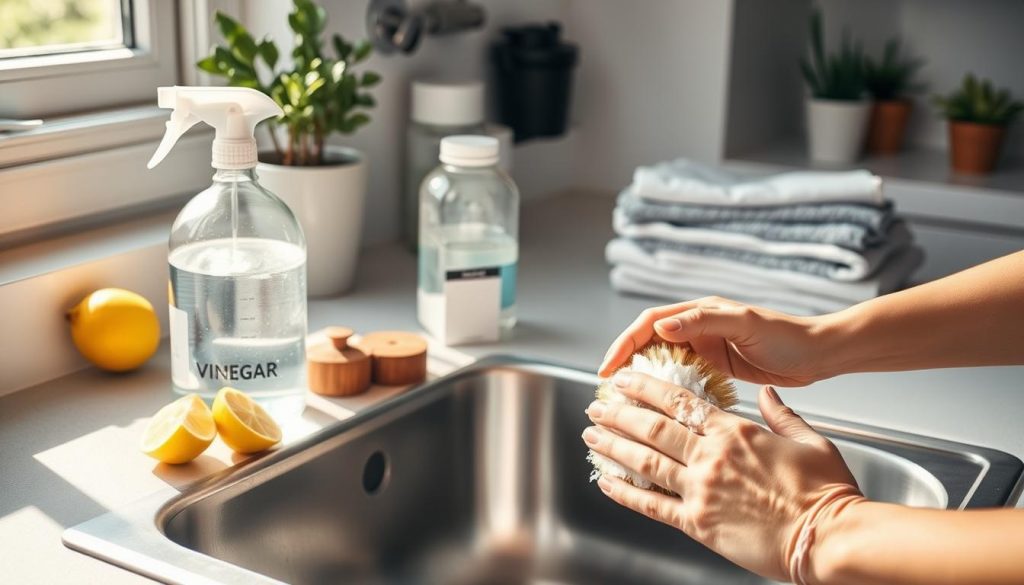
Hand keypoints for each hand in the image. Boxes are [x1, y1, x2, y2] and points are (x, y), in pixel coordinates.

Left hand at [583, 372, 863, 581]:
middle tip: (597, 405)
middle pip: (653, 428)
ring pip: (645, 462)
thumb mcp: (810, 440)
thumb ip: (782, 415)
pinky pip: (652, 506)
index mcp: (735, 432)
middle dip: (619, 414)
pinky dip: (626, 493)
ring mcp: (701, 490)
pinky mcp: (698, 523)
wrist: (829, 537)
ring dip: (614, 446)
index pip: (679, 401)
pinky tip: (607, 482)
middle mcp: (711, 457)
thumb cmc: (826, 493)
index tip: (625, 378)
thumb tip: (768, 395)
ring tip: (593, 435)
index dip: (646, 388)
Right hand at [598, 297, 833, 386]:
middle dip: (626, 362)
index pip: (649, 324)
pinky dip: (667, 391)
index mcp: (700, 312)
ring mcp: (706, 349)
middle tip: (608, 389)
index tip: (608, 368)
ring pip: (662, 362)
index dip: (625, 344)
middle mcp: (698, 328)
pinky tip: (660, 408)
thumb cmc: (788, 335)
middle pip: (649, 342)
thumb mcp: (744, 323)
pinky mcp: (716, 368)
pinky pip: (682, 378)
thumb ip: (704, 320)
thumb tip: (662, 326)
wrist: (819, 355)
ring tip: (626, 401)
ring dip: (643, 378)